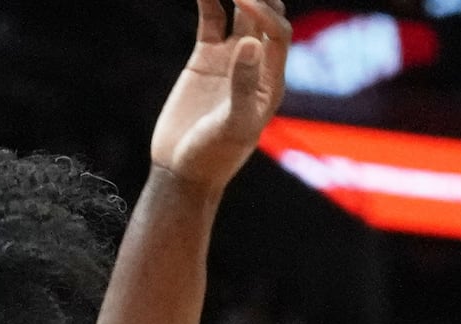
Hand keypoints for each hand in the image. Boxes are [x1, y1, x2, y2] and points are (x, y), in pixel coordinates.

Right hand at [152, 0, 290, 186]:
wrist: (182, 170)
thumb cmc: (213, 158)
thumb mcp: (231, 126)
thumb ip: (242, 86)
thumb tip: (249, 43)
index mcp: (270, 81)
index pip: (278, 33)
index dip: (264, 12)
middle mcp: (255, 65)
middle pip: (267, 16)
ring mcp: (230, 59)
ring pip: (240, 12)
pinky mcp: (205, 58)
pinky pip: (211, 20)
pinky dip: (208, 0)